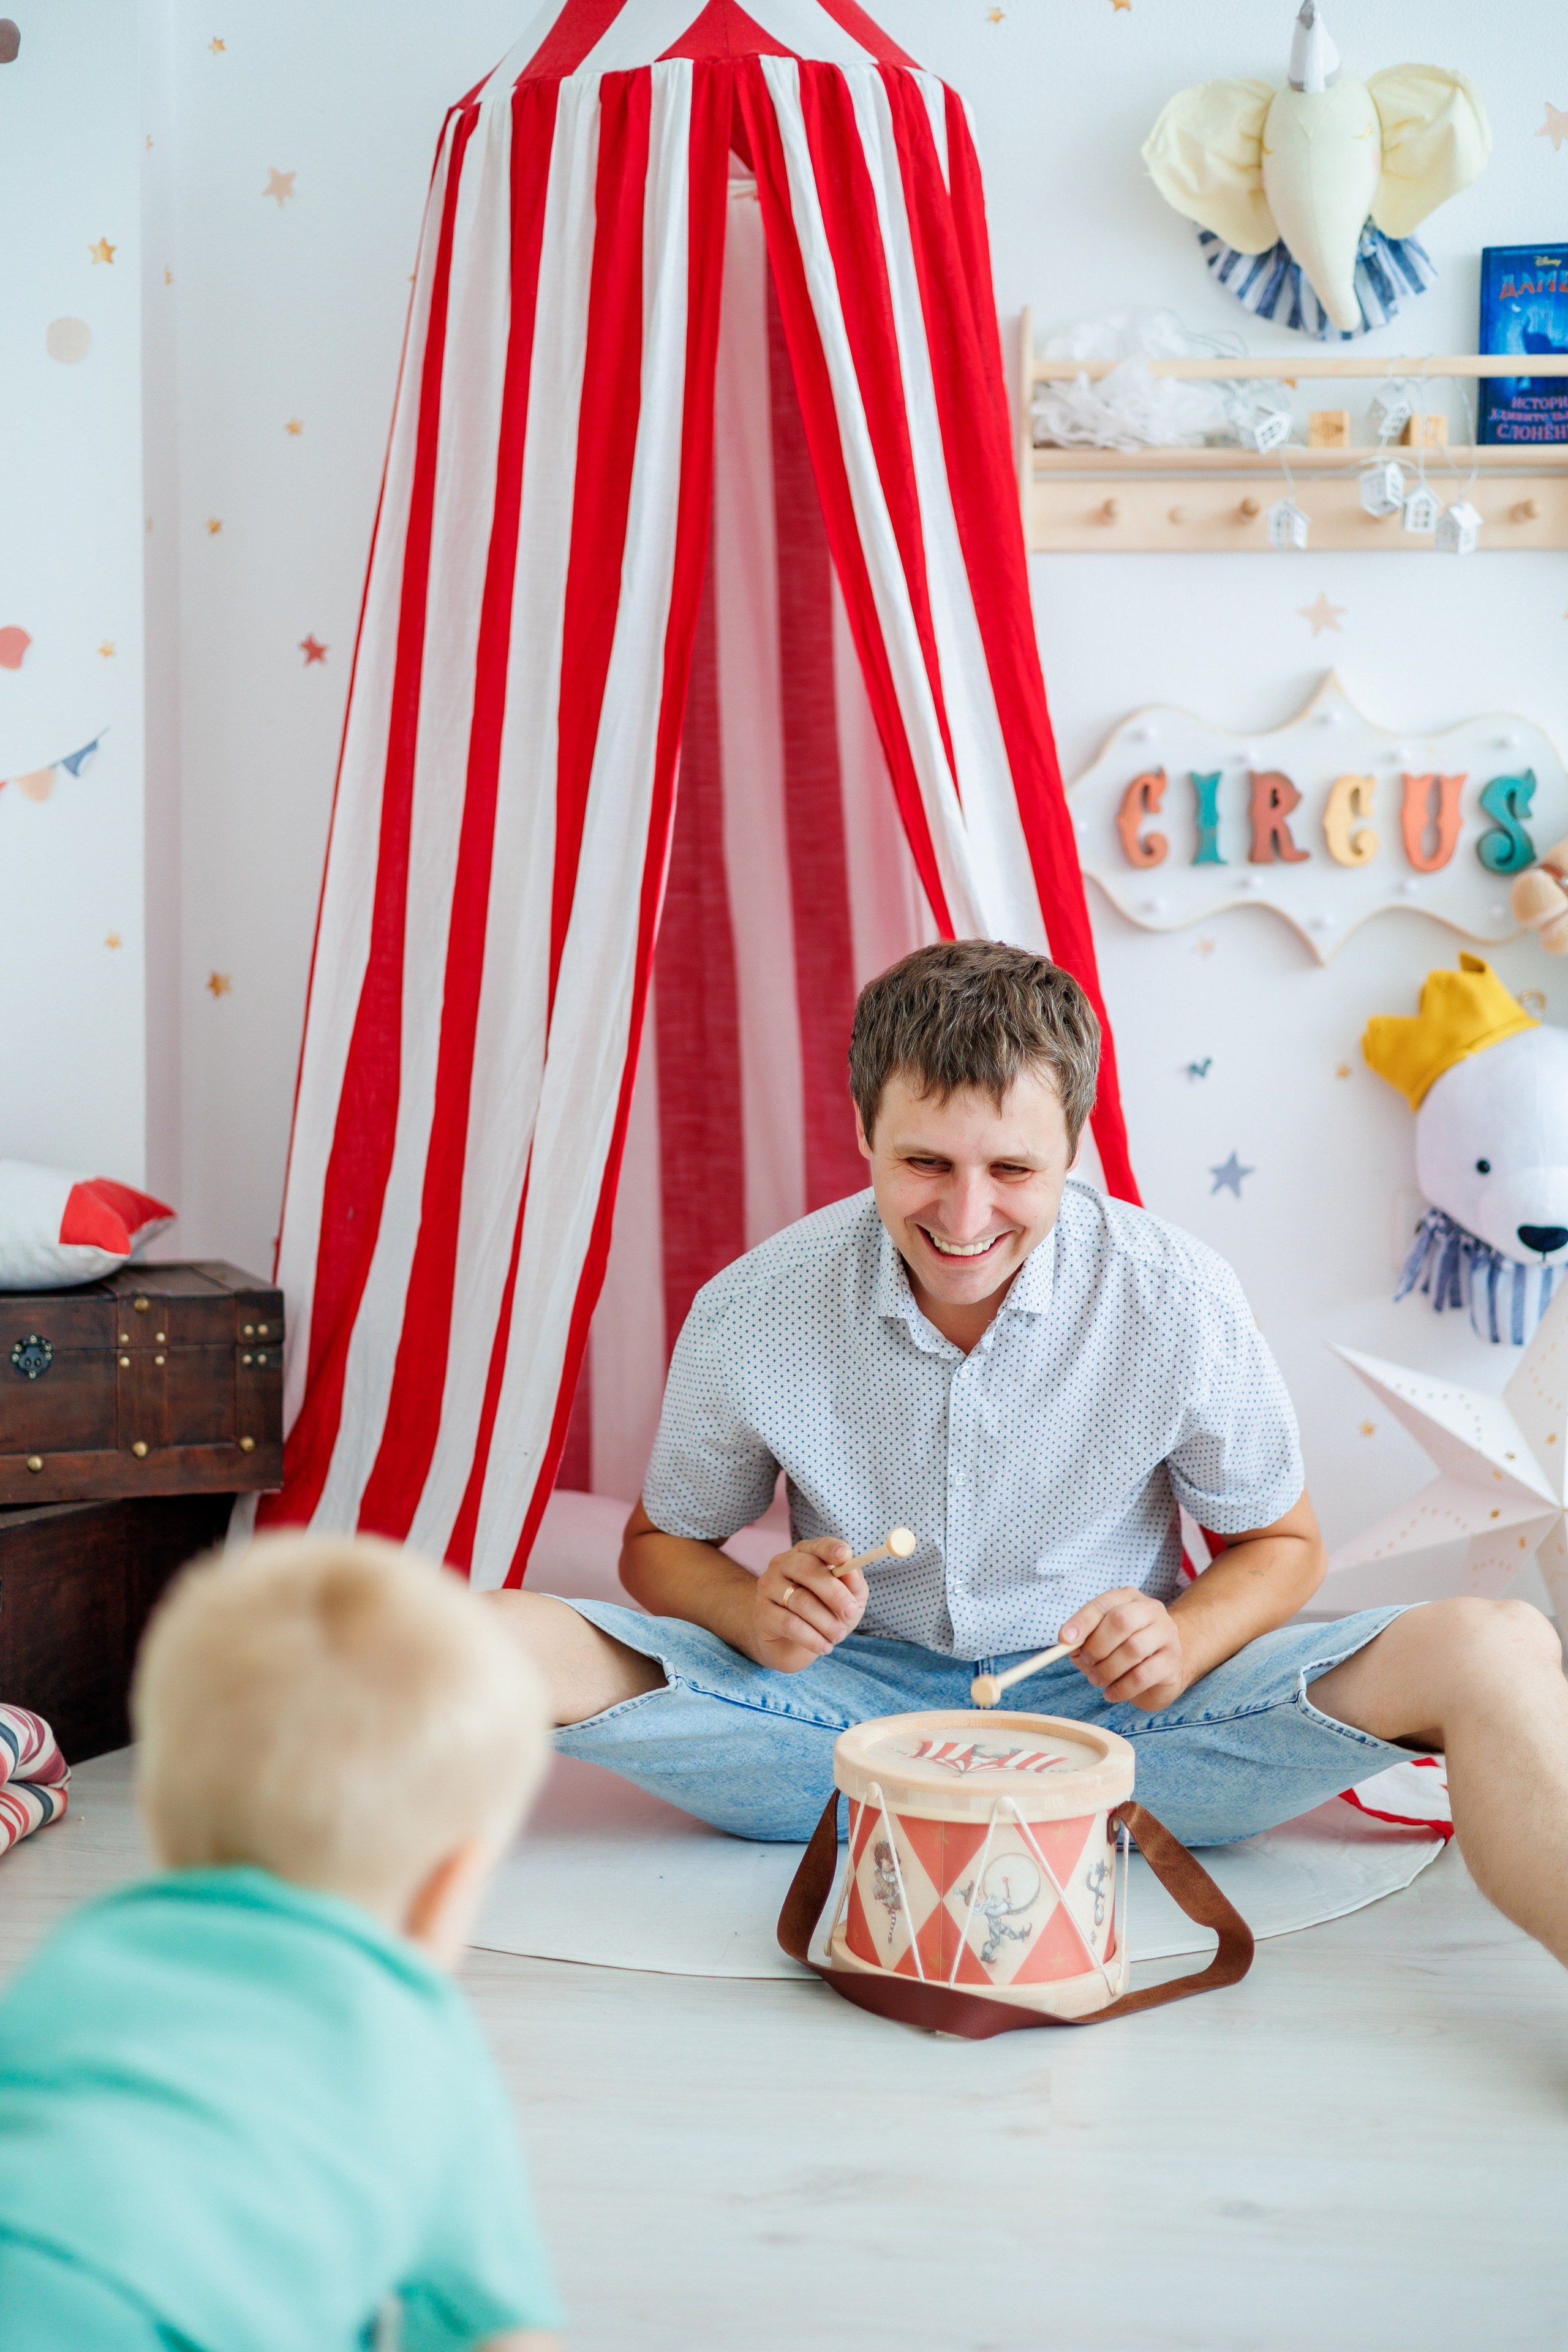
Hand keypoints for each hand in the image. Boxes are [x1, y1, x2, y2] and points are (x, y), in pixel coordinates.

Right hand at [753, 1538, 867, 1672]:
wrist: (792, 1645)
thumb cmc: (824, 1614)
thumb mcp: (848, 1599)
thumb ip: (854, 1583)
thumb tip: (852, 1572)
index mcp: (805, 1554)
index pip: (818, 1546)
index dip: (831, 1549)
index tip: (845, 1557)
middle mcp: (782, 1564)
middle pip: (808, 1570)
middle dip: (835, 1594)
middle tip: (851, 1613)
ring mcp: (768, 1587)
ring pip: (801, 1601)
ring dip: (827, 1622)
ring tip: (838, 1636)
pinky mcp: (762, 1613)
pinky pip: (790, 1624)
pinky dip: (812, 1638)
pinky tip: (824, 1647)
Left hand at [1058, 1588, 1187, 1711]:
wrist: (1162, 1670)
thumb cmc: (1123, 1651)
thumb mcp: (1100, 1641)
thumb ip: (1082, 1641)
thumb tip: (1068, 1644)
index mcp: (1129, 1598)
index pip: (1103, 1604)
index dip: (1082, 1621)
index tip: (1065, 1640)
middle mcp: (1151, 1610)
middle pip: (1121, 1621)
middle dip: (1097, 1646)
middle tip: (1087, 1664)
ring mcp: (1166, 1635)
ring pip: (1133, 1649)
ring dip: (1107, 1669)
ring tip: (1097, 1679)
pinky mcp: (1172, 1662)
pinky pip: (1142, 1676)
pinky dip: (1121, 1688)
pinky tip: (1111, 1693)